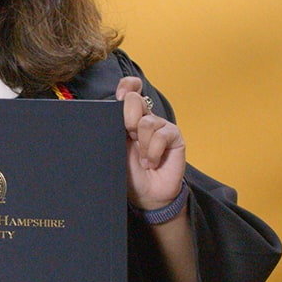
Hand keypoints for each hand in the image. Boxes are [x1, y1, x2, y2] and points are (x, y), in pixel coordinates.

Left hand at [118, 76, 185, 210]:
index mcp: (127, 118)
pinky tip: (152, 163)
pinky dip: (153, 152)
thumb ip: (114, 130)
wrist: (147, 195)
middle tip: (129, 137)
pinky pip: (161, 135)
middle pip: (135, 100)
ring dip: (141, 145)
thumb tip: (107, 113)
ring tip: (143, 160)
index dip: (127, 86)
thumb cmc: (129, 173)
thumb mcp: (115, 150)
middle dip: (128, 119)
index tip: (120, 95)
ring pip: (147, 122)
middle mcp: (145, 118)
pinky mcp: (174, 136)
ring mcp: (160, 126)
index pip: (129, 90)